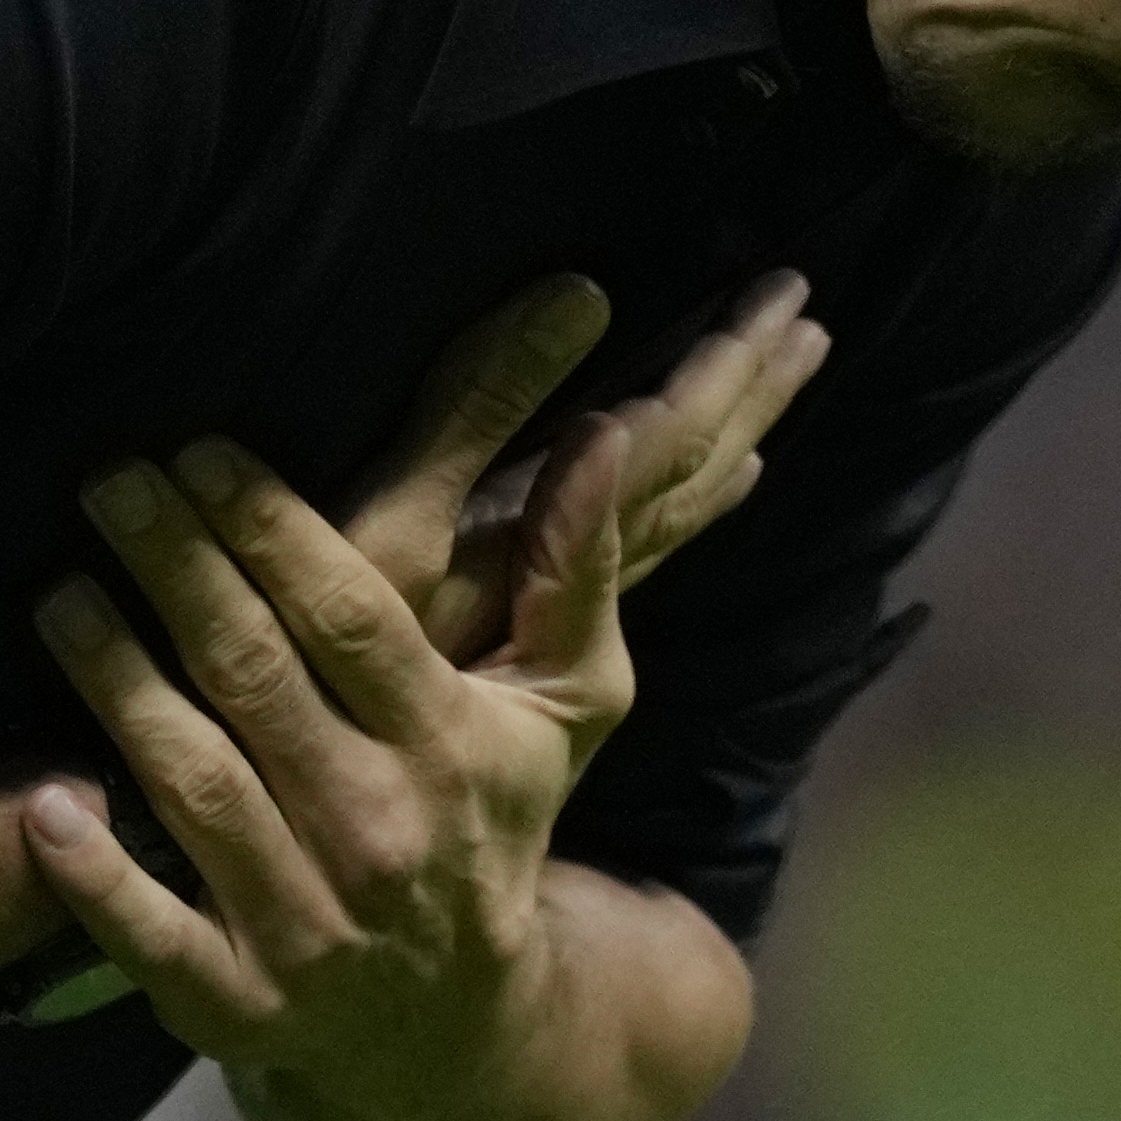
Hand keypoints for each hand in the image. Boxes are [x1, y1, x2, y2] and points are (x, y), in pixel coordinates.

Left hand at [21, 414, 636, 1120]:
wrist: (463, 1033)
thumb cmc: (494, 828)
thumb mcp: (564, 707)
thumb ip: (577, 569)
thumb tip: (601, 432)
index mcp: (451, 746)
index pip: (351, 618)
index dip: (270, 529)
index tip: (200, 452)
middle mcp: (378, 831)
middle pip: (255, 676)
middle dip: (175, 568)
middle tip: (106, 481)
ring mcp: (306, 925)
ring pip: (194, 782)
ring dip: (116, 683)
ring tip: (60, 595)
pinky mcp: (238, 1002)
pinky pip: (155, 937)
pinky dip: (96, 878)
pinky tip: (44, 806)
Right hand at [340, 269, 828, 659]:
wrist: (312, 822)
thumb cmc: (324, 659)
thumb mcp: (395, 521)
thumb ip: (479, 413)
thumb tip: (584, 298)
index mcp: (547, 536)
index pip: (666, 441)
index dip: (723, 370)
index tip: (789, 298)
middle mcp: (562, 581)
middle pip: (681, 476)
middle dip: (743, 394)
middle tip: (809, 318)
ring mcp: (540, 622)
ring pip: (662, 517)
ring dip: (720, 443)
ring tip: (773, 388)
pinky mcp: (508, 653)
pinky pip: (625, 557)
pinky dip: (676, 508)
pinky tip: (699, 496)